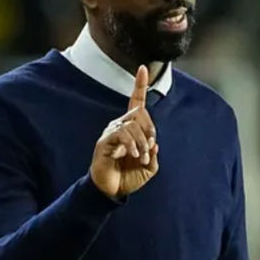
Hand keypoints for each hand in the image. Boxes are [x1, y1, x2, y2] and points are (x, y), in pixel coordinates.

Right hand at [89, 65, 158, 198]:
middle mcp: (120, 125)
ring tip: (142, 158)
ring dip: (142, 142)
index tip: (143, 68)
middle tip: (149, 151)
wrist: (112, 191)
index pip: (136, 102)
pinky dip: (132, 144)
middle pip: (140, 113)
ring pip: (133, 124)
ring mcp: (111, 132)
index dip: (140, 85)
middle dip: (150, 131)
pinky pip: (122, 134)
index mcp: (131, 128)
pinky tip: (134, 155)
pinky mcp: (105, 141)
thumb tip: (154, 143)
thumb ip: (154, 153)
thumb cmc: (128, 177)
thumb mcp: (149, 167)